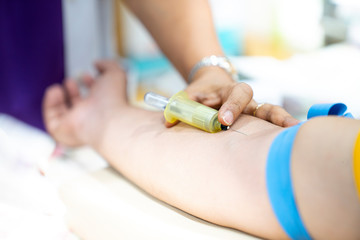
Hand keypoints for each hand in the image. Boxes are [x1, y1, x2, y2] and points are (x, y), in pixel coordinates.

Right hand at [43, 60, 127, 146]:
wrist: (107, 119)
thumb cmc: (113, 99)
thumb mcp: (115, 73)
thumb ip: (108, 65)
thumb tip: (98, 63)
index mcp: (106, 105)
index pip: (96, 96)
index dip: (90, 83)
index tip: (88, 74)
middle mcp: (92, 117)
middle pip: (79, 105)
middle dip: (74, 91)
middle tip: (71, 81)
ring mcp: (77, 125)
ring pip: (63, 114)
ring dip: (59, 98)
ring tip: (59, 87)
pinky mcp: (64, 132)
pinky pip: (52, 120)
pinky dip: (50, 105)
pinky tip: (55, 92)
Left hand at [165, 67, 298, 127]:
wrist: (209, 86)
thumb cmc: (199, 93)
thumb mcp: (188, 95)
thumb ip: (179, 106)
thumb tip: (168, 122)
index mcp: (230, 91)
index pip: (237, 93)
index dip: (233, 106)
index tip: (223, 120)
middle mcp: (247, 102)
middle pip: (264, 105)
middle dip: (274, 116)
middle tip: (285, 127)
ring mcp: (253, 114)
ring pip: (272, 117)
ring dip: (283, 125)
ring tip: (297, 135)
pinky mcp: (255, 125)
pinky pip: (268, 129)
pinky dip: (278, 136)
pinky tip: (290, 148)